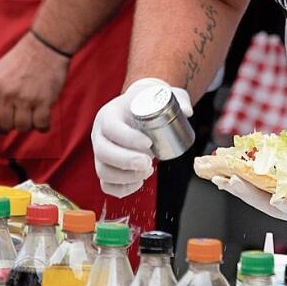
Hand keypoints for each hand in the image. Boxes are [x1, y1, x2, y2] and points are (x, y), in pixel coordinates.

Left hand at [0, 32, 69, 133]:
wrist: (45, 46)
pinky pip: (41, 124)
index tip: (1, 129)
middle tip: (20, 122)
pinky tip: (44, 123)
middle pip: (5, 124)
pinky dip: (43, 127)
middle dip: (12, 126)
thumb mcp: (0, 70)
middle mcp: (7, 94)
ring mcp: (26, 98)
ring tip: (33, 119)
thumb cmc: (24, 56)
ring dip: (28, 126)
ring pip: (22, 127)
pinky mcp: (44, 100)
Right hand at [92, 78, 191, 197]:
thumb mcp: (159, 96)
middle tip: (149, 163)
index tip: (149, 143)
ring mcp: (100, 153)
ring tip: (148, 171)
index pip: (111, 128)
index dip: (128, 138)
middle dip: (127, 161)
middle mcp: (99, 134)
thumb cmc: (145, 104)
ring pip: (103, 172)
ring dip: (126, 177)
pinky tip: (139, 183)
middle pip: (103, 152)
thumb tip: (187, 111)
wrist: (134, 111)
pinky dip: (121, 189)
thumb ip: (177, 98)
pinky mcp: (105, 168)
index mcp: (109, 115)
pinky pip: (106, 185)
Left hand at [211, 166, 286, 228]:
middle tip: (221, 177)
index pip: (285, 207)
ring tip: (220, 173)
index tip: (247, 187)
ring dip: (242, 183)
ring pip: (263, 193)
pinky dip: (254, 175)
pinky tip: (241, 166)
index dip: (265, 198)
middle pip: (266, 200)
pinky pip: (270, 184)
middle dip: (243, 189)